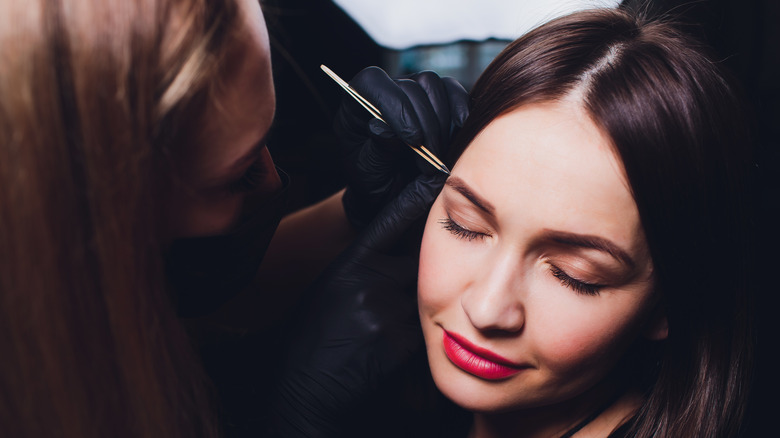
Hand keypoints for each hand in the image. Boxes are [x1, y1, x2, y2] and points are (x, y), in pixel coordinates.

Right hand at [268, 173, 445, 436]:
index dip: (414, 199)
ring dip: (413, 312)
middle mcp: (369, 279)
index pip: (390, 222)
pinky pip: (422, 329)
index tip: (434, 180)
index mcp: (349, 264)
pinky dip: (412, 338)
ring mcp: (385, 308)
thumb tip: (395, 254)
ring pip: (422, 298)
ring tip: (382, 330)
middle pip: (418, 260)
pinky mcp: (400, 339)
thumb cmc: (316, 339)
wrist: (308, 388)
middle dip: (419, 273)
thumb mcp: (331, 291)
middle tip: (403, 289)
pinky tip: (388, 350)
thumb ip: (363, 269)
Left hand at [335, 66, 467, 227]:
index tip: (413, 139)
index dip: (395, 104)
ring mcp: (412, 92)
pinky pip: (452, 91)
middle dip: (425, 126)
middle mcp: (385, 91)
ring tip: (439, 155)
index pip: (372, 83)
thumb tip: (384, 129)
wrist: (391, 193)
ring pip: (432, 84)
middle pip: (410, 86)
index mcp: (357, 104)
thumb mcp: (368, 173)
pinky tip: (460, 131)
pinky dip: (460, 109)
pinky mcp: (436, 99)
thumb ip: (376, 150)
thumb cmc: (373, 181)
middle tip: (429, 163)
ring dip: (441, 121)